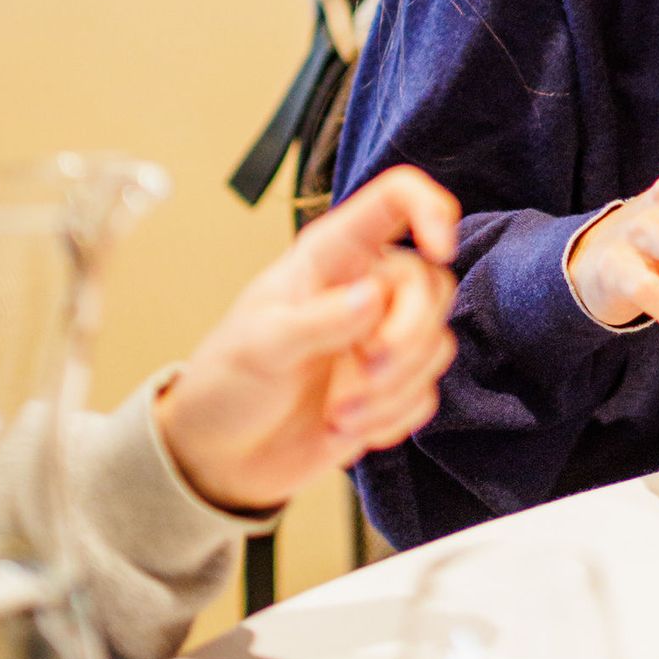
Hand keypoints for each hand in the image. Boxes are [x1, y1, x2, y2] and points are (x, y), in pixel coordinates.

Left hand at [155, 169, 459, 514]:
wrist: (218, 456)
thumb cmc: (226, 382)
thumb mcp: (259, 346)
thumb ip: (318, 321)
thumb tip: (373, 298)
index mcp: (330, 257)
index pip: (393, 202)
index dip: (429, 208)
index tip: (439, 247)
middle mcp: (364, 290)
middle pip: (431, 285)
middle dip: (408, 334)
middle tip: (367, 365)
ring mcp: (379, 340)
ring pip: (436, 344)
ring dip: (392, 387)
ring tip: (339, 411)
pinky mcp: (390, 389)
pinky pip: (425, 395)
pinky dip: (392, 418)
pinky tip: (347, 426)